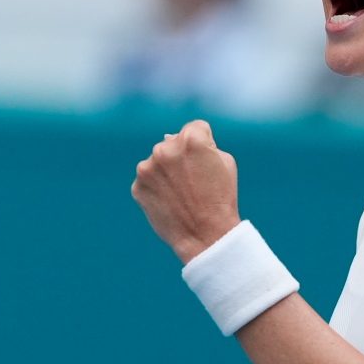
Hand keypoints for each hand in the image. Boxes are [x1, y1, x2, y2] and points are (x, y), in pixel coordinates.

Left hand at [131, 119, 240, 263]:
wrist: (205, 235)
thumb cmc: (220, 198)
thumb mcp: (225, 162)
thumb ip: (204, 144)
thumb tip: (173, 138)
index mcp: (191, 139)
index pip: (196, 128)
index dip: (205, 146)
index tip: (208, 164)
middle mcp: (165, 148)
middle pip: (174, 143)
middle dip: (182, 157)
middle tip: (194, 181)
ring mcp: (148, 168)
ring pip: (158, 161)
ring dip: (167, 171)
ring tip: (182, 193)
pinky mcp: (137, 186)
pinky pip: (148, 179)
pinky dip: (157, 187)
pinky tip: (171, 201)